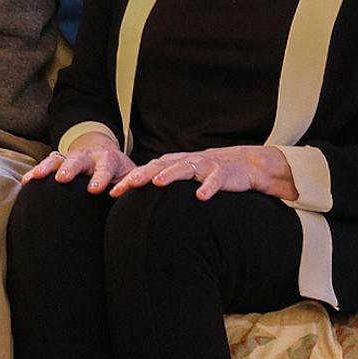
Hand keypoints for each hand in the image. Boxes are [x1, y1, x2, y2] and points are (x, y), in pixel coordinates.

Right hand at [23, 132, 133, 193]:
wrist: (105, 154)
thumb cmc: (120, 173)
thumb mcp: (129, 177)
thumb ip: (131, 188)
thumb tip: (135, 207)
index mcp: (108, 160)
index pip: (105, 167)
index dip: (100, 177)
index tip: (94, 189)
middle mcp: (88, 156)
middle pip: (78, 160)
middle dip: (70, 169)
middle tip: (62, 179)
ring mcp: (72, 157)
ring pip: (58, 158)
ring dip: (47, 167)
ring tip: (35, 177)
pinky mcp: (60, 161)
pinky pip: (46, 164)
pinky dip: (36, 172)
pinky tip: (26, 181)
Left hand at [108, 145, 296, 200]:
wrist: (245, 165)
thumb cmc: (208, 173)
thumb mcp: (184, 175)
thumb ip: (163, 180)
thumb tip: (136, 196)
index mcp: (174, 163)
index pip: (147, 170)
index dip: (130, 180)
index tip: (112, 192)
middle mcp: (186, 162)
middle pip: (160, 166)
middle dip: (142, 175)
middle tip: (127, 185)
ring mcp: (205, 166)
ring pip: (185, 168)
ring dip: (171, 175)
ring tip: (158, 182)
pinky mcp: (224, 173)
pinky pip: (215, 180)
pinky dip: (208, 187)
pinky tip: (201, 197)